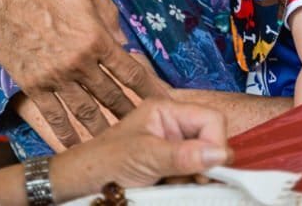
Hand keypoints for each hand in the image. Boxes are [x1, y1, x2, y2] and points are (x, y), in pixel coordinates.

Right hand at [0, 0, 169, 146]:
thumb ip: (109, 13)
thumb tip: (121, 40)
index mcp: (97, 38)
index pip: (130, 71)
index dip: (149, 88)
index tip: (159, 99)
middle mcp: (80, 63)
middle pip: (112, 96)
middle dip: (129, 113)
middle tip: (142, 125)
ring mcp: (56, 77)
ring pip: (86, 112)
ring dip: (103, 128)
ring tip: (116, 140)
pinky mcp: (33, 85)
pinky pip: (54, 115)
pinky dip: (66, 132)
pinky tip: (75, 143)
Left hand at [53, 100, 229, 196]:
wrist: (80, 186)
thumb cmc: (104, 163)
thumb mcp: (144, 157)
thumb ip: (182, 155)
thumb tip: (221, 154)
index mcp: (167, 110)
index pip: (211, 119)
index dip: (216, 142)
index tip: (211, 168)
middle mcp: (174, 126)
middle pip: (211, 139)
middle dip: (206, 162)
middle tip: (193, 181)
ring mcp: (174, 148)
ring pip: (206, 160)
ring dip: (198, 177)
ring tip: (176, 186)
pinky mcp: (172, 168)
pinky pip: (195, 175)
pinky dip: (191, 185)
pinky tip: (175, 190)